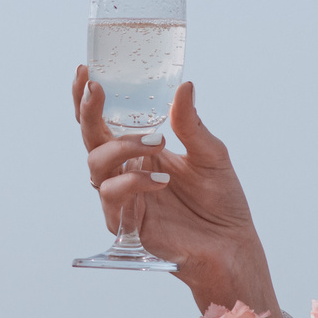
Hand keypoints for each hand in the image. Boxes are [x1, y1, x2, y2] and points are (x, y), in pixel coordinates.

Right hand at [73, 72, 275, 315]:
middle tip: (98, 90)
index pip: (105, 121)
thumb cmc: (222, 201)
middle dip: (88, 112)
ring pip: (96, 166)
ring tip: (157, 142)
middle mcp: (125, 171)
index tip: (85, 71)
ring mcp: (123, 197)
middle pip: (90, 139)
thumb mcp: (211, 154)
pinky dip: (134, 184)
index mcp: (140, 151)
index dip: (87, 99)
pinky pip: (114, 197)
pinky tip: (161, 181)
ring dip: (120, 148)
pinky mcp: (126, 223)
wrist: (232, 245)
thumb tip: (185, 86)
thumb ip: (191, 124)